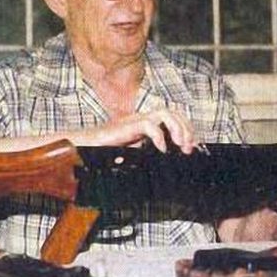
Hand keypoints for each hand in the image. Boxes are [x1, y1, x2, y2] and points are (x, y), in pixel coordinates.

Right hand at [80, 109, 196, 153]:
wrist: (83, 148)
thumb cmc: (104, 153)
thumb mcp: (133, 156)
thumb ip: (148, 155)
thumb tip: (167, 164)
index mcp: (145, 124)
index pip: (173, 118)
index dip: (186, 130)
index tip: (192, 147)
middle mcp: (142, 119)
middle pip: (173, 112)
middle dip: (186, 129)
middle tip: (189, 148)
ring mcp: (135, 120)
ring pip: (165, 113)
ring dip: (177, 128)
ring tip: (180, 145)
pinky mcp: (127, 125)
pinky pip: (148, 124)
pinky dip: (159, 136)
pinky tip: (161, 149)